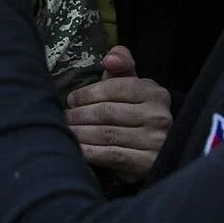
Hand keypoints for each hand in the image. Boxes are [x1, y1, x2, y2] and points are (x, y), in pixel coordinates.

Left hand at [66, 46, 171, 183]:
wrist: (156, 146)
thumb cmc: (134, 108)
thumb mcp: (131, 83)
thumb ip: (121, 63)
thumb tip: (110, 59)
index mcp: (155, 93)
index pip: (114, 88)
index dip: (87, 94)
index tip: (71, 100)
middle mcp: (159, 116)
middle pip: (107, 112)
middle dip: (79, 115)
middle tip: (64, 117)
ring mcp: (155, 141)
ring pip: (107, 134)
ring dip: (80, 133)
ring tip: (66, 131)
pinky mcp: (148, 163)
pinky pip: (112, 155)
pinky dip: (90, 152)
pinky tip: (77, 150)